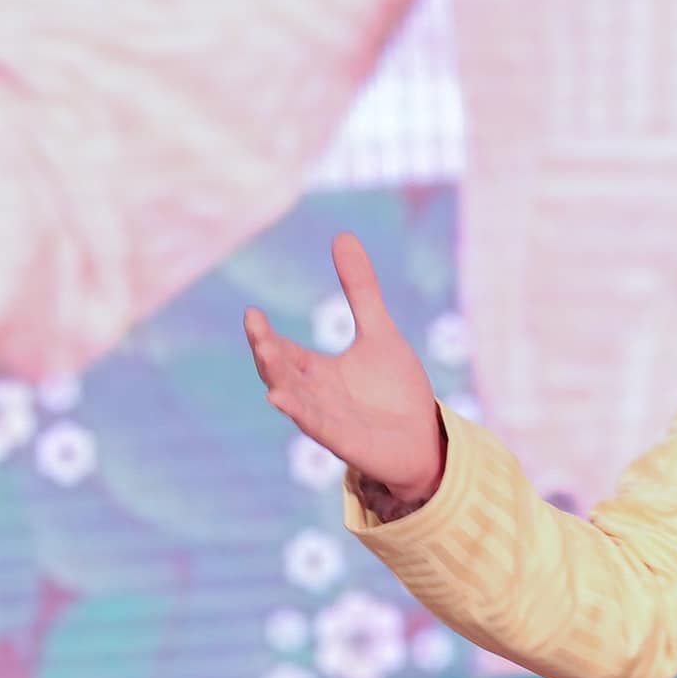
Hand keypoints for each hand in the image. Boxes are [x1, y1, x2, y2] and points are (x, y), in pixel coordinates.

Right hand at [245, 234, 444, 501]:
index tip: (252, 313)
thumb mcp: (380, 332)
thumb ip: (360, 289)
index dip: (266, 335)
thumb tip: (341, 235)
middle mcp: (315, 395)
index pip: (282, 350)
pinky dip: (299, 412)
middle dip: (266, 351)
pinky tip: (280, 399)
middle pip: (280, 372)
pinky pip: (316, 426)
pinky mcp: (343, 442)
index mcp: (317, 371)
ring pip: (293, 398)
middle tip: (254, 326)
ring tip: (266, 354)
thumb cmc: (396, 390)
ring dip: (279, 378)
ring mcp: (327, 419)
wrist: (424, 439)